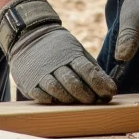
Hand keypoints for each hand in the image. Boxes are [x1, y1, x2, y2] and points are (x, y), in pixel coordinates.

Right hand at [0, 0, 116, 104]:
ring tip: (77, 103)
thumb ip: (91, 68)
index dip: (100, 83)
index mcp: (70, 54)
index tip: (110, 92)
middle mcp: (55, 63)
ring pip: (57, 90)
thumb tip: (109, 87)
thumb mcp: (76, 51)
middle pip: (73, 83)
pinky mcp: (29, 82)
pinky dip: (52, 100)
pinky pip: (41, 95)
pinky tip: (58, 101)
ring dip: (70, 99)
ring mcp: (41, 73)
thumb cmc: (59, 48)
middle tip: (93, 101)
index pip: (87, 70)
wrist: (29, 35)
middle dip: (86, 94)